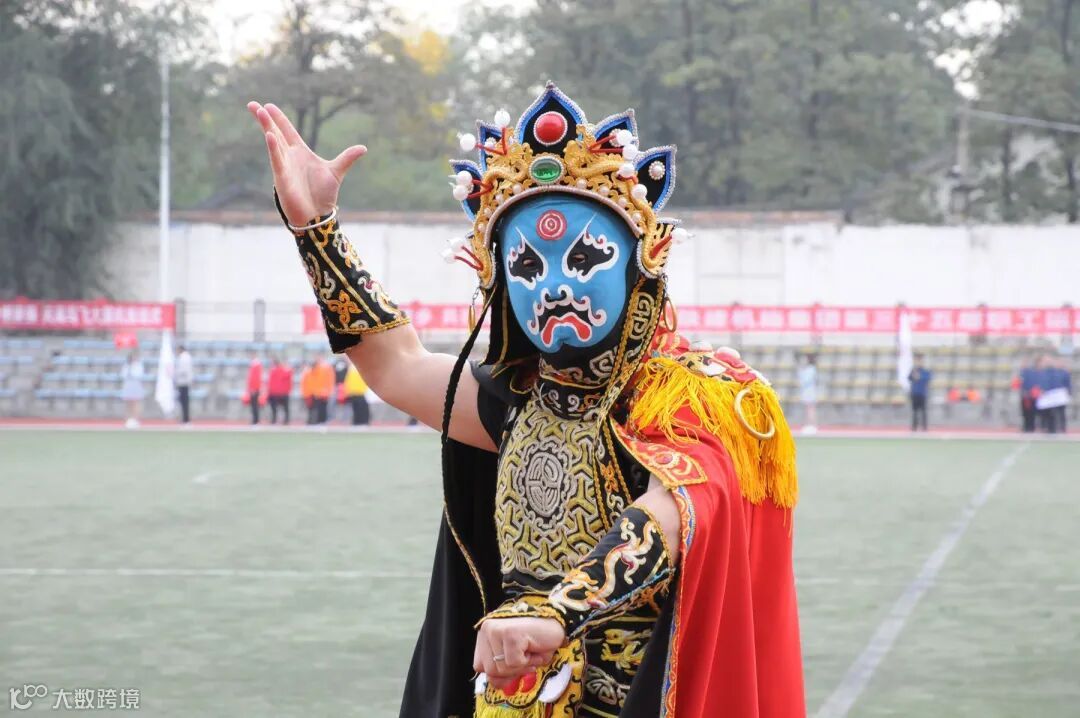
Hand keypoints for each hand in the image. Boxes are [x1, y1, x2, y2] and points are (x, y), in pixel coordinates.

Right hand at [246, 101, 366, 226]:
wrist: (317, 215)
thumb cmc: (322, 195)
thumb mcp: (336, 171)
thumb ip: (347, 158)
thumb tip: (363, 148)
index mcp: (300, 153)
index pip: (287, 131)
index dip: (279, 118)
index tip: (269, 105)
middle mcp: (289, 157)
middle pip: (275, 133)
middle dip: (265, 119)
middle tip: (252, 104)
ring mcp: (284, 166)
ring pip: (273, 143)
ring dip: (266, 127)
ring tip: (259, 112)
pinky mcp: (282, 178)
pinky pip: (276, 160)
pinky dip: (273, 148)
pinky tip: (269, 135)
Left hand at [473, 617, 565, 686]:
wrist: (556, 627)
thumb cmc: (535, 643)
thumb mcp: (513, 662)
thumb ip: (500, 673)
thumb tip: (495, 683)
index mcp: (484, 634)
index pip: (480, 667)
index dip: (500, 672)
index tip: (515, 662)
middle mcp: (486, 629)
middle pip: (490, 671)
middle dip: (512, 670)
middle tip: (525, 657)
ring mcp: (496, 630)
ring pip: (501, 669)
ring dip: (521, 666)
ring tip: (529, 651)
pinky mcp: (509, 633)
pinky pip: (514, 663)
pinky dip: (528, 661)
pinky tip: (532, 647)